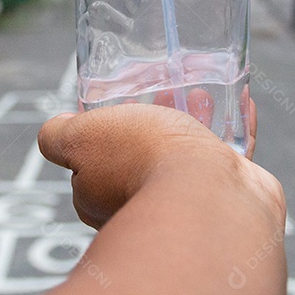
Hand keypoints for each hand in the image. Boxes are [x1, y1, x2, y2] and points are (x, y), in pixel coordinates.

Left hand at [38, 102, 282, 229]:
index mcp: (102, 196)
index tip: (122, 97)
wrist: (206, 198)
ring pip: (191, 155)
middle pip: (147, 153)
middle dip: (156, 118)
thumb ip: (58, 136)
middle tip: (168, 89)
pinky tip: (242, 102)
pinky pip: (231, 157)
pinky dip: (236, 128)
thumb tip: (52, 131)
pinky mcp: (231, 198)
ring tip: (203, 91)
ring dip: (196, 120)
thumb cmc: (140, 161)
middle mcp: (144, 205)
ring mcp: (190, 204)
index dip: (108, 126)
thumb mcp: (83, 136)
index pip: (98, 158)